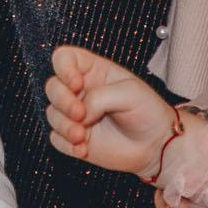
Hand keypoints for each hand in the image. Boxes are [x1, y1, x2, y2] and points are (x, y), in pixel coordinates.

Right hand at [44, 46, 176, 176]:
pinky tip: (83, 149)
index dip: (63, 68)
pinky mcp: (75, 138)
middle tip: (81, 114)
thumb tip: (80, 115)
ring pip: (52, 114)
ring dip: (64, 126)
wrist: (156, 145)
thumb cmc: (147, 111)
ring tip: (82, 136)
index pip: (64, 58)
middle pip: (52, 86)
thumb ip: (99, 98)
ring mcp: (76, 116)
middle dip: (62, 101)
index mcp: (93, 72)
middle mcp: (81, 92)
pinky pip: (56, 139)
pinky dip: (66, 144)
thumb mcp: (130, 92)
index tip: (77, 83)